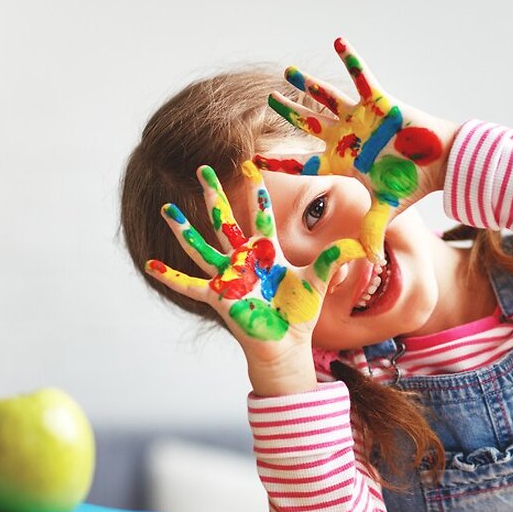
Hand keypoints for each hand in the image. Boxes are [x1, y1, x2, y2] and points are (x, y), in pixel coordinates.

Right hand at [144, 162, 362, 391]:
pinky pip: (190, 285)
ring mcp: (229, 278)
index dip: (257, 192)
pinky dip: (170, 276)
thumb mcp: (319, 281)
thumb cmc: (298, 314)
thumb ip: (335, 260)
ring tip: (166, 209)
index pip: (261, 216)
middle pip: (226, 221)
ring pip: (202, 247)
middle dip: (214, 195)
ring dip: (184, 229)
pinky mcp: (219, 297)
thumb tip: (362, 246)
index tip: (250, 166)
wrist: (287, 345)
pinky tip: (150, 265)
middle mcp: (244, 261)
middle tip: (202, 169)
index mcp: (267, 253)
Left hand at [257, 37, 457, 263]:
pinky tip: (337, 40)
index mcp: (342, 161)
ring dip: (307, 84)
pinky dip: (350, 59)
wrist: (440, 162)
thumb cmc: (412, 184)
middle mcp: (346, 136)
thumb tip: (369, 264)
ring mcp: (360, 117)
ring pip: (326, 97)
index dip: (279, 162)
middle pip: (308, 124)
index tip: (252, 161)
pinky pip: (361, 75)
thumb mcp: (387, 209)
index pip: (303, 163)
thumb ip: (373, 231)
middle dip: (287, 113)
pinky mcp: (378, 100)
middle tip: (268, 101)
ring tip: (287, 72)